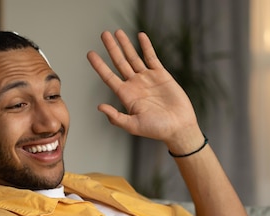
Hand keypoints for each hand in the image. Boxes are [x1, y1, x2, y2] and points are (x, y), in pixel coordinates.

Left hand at [86, 30, 200, 148]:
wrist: (179, 127)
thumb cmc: (157, 130)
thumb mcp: (133, 126)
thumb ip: (116, 117)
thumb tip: (100, 107)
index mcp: (126, 96)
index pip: (108, 77)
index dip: (99, 65)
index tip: (90, 53)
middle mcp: (135, 85)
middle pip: (119, 62)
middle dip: (112, 48)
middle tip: (104, 34)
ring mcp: (148, 79)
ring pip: (134, 57)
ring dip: (126, 44)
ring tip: (118, 32)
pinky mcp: (161, 75)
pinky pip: (151, 57)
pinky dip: (146, 46)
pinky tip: (140, 36)